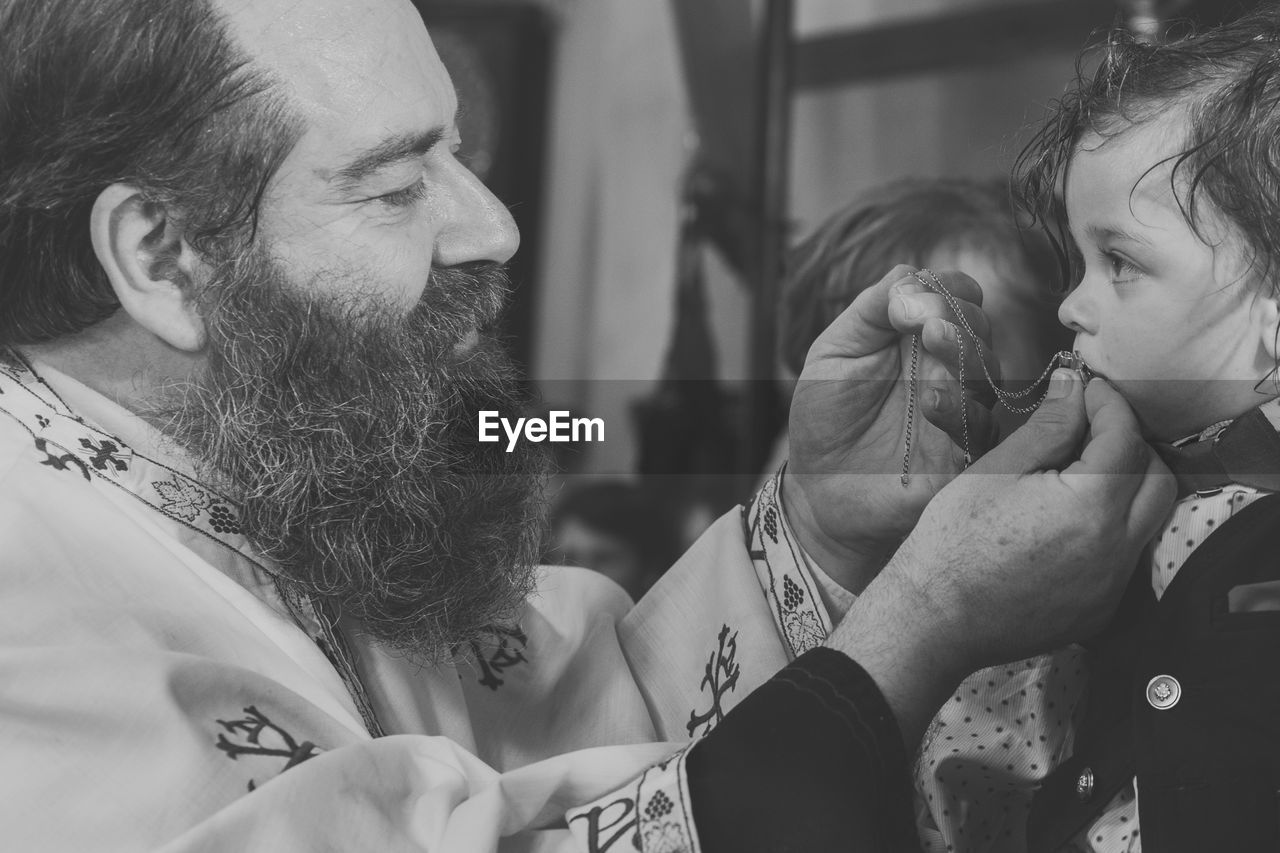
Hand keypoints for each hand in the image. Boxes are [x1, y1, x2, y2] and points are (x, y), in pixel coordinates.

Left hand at [784, 265, 999, 589]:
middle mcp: (949, 368)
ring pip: (989, 373)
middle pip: (981, 328)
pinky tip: (930, 400)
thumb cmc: (826, 416)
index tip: (912, 298)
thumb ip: (872, 308)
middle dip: (959, 316)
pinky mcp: (962, 457)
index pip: (960, 296)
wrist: (816, 488)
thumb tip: (914, 278)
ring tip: (933, 341)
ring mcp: (960, 411)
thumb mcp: (836, 351)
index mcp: (921, 336)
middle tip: (928, 321)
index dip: (949, 288)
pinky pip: (980, 430)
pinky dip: (960, 409)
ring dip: (966, 352)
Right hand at [825, 369, 1174, 742]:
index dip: (1109, 404)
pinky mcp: (1102, 610)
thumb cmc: (953, 539)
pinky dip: (1113, 527)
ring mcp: (1114, 586)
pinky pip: (1127, 556)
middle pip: (1158, 479)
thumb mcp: (997, 470)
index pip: (1126, 437)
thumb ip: (1048, 426)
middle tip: (1090, 428)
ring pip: (1150, 520)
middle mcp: (1117, 549)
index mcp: (1090, 506)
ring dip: (1129, 487)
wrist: (935, 619)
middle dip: (1132, 444)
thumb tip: (1076, 385)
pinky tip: (1068, 519)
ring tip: (1082, 471)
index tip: (1086, 389)